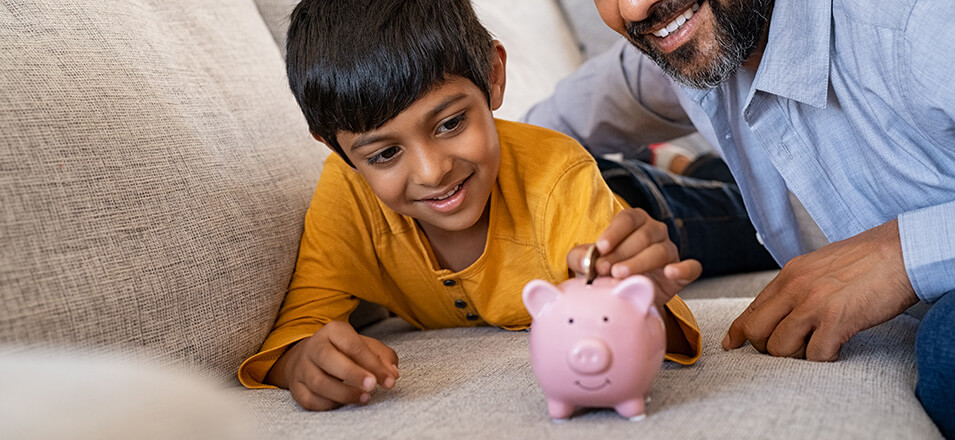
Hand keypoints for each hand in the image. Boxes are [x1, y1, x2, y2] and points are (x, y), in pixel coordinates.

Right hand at [265, 321, 398, 410]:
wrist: (310, 356)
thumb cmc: (344, 351)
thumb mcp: (365, 346)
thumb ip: (383, 357)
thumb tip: (392, 374)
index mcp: (333, 331)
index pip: (353, 346)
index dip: (373, 364)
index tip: (389, 380)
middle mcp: (314, 347)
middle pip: (329, 359)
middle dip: (353, 374)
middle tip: (372, 386)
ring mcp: (302, 368)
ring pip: (318, 383)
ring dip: (344, 393)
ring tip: (364, 398)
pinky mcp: (296, 387)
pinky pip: (310, 399)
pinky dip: (329, 404)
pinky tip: (344, 403)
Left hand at [567, 208, 701, 306]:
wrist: (628, 297)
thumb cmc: (607, 272)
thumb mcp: (589, 264)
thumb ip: (581, 258)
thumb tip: (584, 261)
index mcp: (634, 222)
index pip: (628, 219)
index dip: (614, 232)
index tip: (600, 248)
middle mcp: (655, 232)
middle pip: (642, 235)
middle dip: (621, 253)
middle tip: (604, 269)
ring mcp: (670, 250)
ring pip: (660, 251)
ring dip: (639, 262)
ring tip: (620, 275)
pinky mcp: (683, 272)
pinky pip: (691, 267)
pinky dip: (683, 268)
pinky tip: (670, 272)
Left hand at [722, 219, 918, 360]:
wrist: (902, 251)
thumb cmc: (866, 259)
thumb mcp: (818, 265)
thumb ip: (796, 286)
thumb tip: (780, 308)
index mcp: (789, 274)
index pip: (751, 309)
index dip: (739, 332)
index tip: (732, 344)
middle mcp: (795, 288)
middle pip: (756, 332)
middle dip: (766, 347)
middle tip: (788, 348)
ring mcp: (814, 304)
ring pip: (780, 348)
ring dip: (796, 356)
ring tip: (816, 347)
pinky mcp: (837, 319)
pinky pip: (815, 356)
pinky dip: (823, 360)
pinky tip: (835, 350)